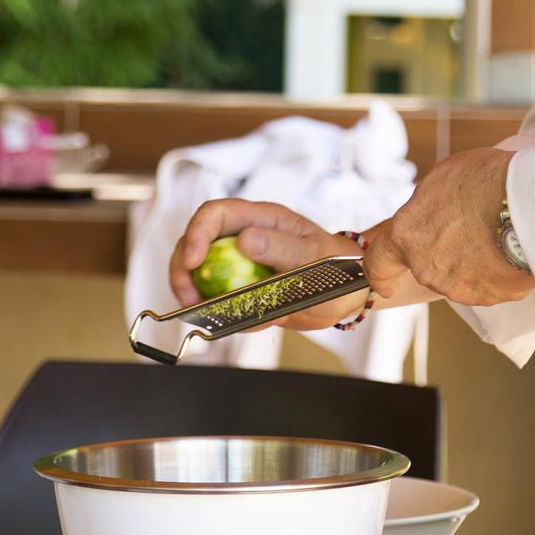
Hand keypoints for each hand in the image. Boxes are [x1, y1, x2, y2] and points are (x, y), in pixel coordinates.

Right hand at [169, 199, 369, 330]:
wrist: (351, 291)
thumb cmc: (339, 265)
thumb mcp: (313, 255)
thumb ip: (280, 247)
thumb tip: (244, 240)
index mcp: (261, 219)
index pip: (215, 214)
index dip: (196, 233)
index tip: (194, 261)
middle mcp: (244, 237)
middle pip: (195, 243)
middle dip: (183, 268)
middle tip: (187, 296)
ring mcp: (239, 264)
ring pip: (198, 272)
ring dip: (192, 292)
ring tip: (201, 311)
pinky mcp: (240, 289)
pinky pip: (217, 299)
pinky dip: (216, 312)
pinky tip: (234, 320)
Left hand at [364, 148, 534, 306]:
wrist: (530, 206)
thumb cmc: (486, 182)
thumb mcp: (443, 178)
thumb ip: (428, 204)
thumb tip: (431, 212)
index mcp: (408, 235)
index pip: (379, 264)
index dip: (380, 274)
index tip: (386, 283)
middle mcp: (427, 268)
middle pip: (430, 264)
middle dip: (447, 250)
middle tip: (473, 224)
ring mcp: (459, 287)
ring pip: (462, 276)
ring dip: (474, 260)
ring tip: (499, 231)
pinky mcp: (491, 296)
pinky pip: (491, 284)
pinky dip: (499, 270)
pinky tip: (513, 246)